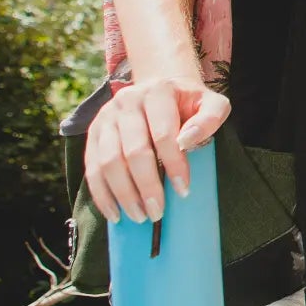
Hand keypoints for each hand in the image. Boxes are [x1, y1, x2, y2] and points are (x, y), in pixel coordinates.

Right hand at [83, 76, 230, 222]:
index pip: (163, 134)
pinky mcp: (94, 133)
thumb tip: (188, 141)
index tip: (183, 190)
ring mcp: (106, 117)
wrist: (162, 88)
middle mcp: (127, 101)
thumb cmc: (191, 103)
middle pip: (133, 151)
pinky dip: (102, 194)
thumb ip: (210, 118)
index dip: (173, 164)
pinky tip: (114, 213)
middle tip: (157, 213)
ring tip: (139, 216)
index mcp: (157, 92)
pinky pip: (92, 168)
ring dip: (123, 194)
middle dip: (146, 186)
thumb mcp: (212, 103)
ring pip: (108, 162)